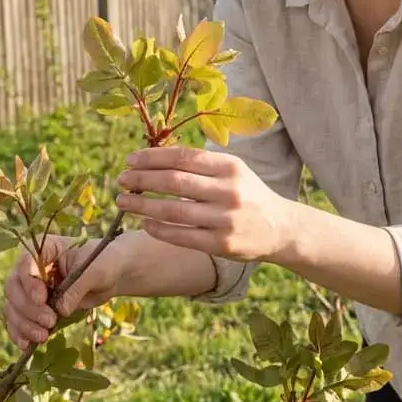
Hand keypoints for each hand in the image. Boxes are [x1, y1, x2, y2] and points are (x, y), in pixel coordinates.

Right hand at [2, 234, 121, 349]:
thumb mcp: (95, 270)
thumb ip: (76, 287)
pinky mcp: (34, 308)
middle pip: (14, 289)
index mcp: (44, 249)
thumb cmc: (104, 263)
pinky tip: (27, 345)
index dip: (29, 284)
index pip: (25, 264)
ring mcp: (30, 289)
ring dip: (24, 324)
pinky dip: (20, 333)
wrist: (111, 275)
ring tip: (42, 337)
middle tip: (49, 322)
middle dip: (28, 309)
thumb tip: (60, 310)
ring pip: (13, 307)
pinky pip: (18, 321)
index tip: (42, 300)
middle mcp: (31, 268)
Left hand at [114, 147, 293, 261]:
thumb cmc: (247, 193)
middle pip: (174, 182)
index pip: (183, 157)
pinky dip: (158, 228)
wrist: (280, 228)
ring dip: (141, 205)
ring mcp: (225, 220)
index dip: (152, 157)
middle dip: (141, 179)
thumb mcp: (232, 170)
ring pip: (172, 210)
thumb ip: (200, 165)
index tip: (130, 160)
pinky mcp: (221, 244)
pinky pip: (181, 236)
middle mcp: (229, 191)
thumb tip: (152, 159)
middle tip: (121, 179)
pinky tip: (144, 222)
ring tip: (123, 202)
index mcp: (230, 167)